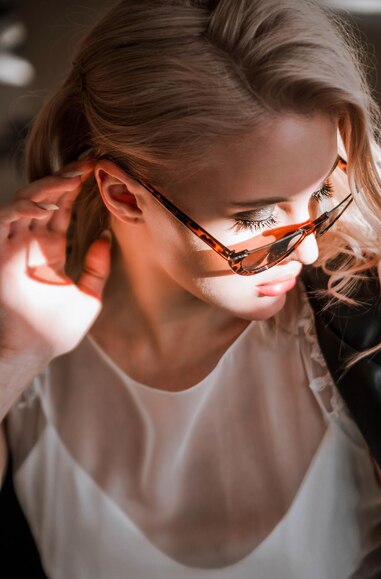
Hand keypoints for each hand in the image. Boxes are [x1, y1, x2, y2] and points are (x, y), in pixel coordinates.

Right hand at [0, 158, 110, 362]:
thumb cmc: (58, 329)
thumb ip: (97, 267)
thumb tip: (105, 237)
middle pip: (47, 198)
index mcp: (51, 248)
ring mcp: (14, 244)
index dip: (78, 188)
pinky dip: (23, 208)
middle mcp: (32, 241)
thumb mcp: (89, 295)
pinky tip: (45, 207)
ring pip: (27, 201)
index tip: (99, 168)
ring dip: (48, 186)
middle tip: (90, 161)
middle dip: (67, 177)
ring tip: (73, 178)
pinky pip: (6, 218)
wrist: (35, 350)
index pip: (63, 209)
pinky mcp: (0, 251)